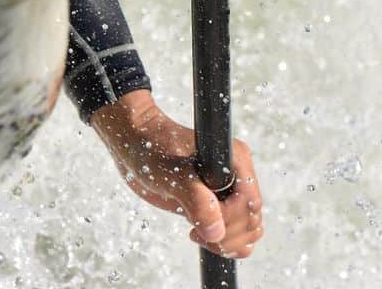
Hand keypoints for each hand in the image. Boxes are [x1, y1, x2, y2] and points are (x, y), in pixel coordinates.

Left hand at [91, 90, 263, 259]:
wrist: (134, 142)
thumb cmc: (151, 148)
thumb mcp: (172, 174)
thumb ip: (196, 200)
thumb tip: (216, 232)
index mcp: (234, 159)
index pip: (248, 203)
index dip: (229, 220)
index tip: (198, 222)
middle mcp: (237, 175)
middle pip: (252, 221)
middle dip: (228, 234)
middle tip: (194, 231)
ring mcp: (229, 191)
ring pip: (249, 230)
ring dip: (227, 242)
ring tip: (196, 233)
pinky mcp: (218, 204)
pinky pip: (237, 234)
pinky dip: (225, 243)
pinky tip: (199, 236)